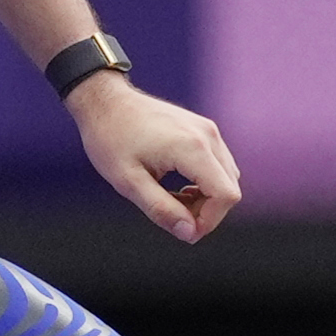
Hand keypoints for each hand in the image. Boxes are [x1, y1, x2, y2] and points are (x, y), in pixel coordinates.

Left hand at [70, 76, 242, 240]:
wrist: (105, 101)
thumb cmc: (110, 138)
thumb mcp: (128, 182)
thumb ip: (161, 209)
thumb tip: (190, 234)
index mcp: (191, 148)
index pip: (225, 195)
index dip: (209, 221)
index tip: (183, 231)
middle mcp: (207, 136)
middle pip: (229, 188)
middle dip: (207, 212)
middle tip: (174, 218)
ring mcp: (207, 129)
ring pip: (226, 178)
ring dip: (206, 198)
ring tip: (172, 201)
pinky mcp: (203, 128)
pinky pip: (218, 165)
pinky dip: (205, 183)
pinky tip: (179, 187)